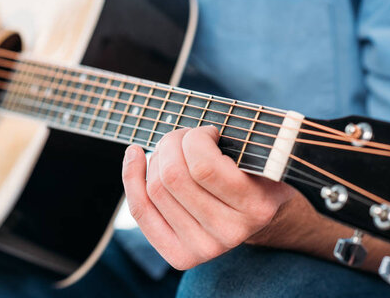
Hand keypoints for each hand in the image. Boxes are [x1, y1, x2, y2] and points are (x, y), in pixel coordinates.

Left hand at [122, 126, 294, 269]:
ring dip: (156, 157)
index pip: (203, 166)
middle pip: (172, 176)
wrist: (255, 216)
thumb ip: (238, 142)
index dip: (195, 138)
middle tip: (184, 137)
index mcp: (256, 206)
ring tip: (172, 150)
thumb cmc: (253, 173)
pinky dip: (131, 176)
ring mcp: (203, 248)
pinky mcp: (180, 256)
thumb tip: (193, 136)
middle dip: (171, 144)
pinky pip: (141, 210)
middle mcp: (230, 232)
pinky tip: (135, 154)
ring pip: (155, 189)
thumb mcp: (258, 153)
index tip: (207, 132)